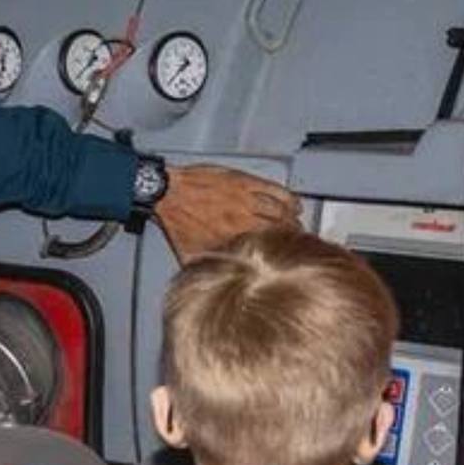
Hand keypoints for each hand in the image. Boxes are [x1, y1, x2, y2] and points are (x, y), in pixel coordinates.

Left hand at [152, 165, 299, 260]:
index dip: (279, 253)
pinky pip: (275, 190)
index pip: (264, 248)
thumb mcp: (187, 254)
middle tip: (296, 239)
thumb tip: (211, 282)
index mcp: (230, 239)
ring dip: (293, 219)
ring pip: (281, 211)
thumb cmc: (175, 219)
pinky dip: (288, 197)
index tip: (286, 256)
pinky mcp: (244, 182)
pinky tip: (294, 203)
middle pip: (279, 230)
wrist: (165, 192)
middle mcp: (241, 220)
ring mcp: (244, 200)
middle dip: (292, 236)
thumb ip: (203, 268)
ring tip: (297, 223)